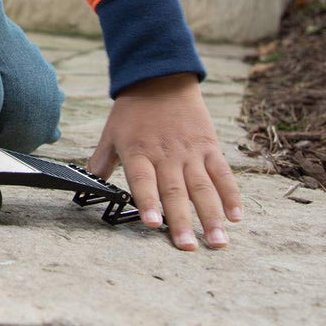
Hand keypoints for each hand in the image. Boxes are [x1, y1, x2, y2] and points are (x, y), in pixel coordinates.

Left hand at [87, 72, 242, 250]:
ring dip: (211, 216)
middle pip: (175, 191)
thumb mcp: (111, 133)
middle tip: (188, 247)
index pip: (143, 181)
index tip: (153, 224)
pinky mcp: (209, 147)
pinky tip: (236, 217)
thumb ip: (102, 161)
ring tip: (218, 242)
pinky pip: (222, 174)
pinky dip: (231, 195)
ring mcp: (190, 152)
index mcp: (138, 152)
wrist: (161, 78)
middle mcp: (165, 155)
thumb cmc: (133, 110)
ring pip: (202, 188)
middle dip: (182, 222)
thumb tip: (89, 185)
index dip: (148, 202)